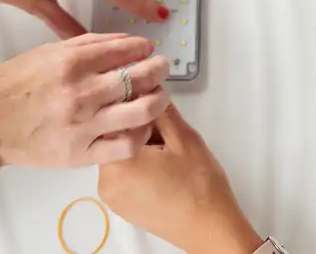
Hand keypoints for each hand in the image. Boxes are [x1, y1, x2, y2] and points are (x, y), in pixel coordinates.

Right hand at [0, 33, 170, 199]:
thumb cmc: (10, 85)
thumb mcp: (44, 53)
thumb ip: (84, 44)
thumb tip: (123, 41)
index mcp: (70, 62)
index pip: (123, 49)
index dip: (142, 47)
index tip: (148, 48)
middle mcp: (81, 92)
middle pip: (138, 78)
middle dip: (158, 70)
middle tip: (163, 68)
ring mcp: (83, 125)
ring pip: (141, 111)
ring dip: (158, 101)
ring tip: (159, 96)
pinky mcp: (80, 154)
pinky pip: (125, 146)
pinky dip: (140, 135)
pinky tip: (140, 127)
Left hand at [98, 105, 263, 253]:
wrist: (211, 229)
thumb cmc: (199, 187)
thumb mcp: (183, 137)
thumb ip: (160, 109)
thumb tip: (147, 86)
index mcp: (117, 162)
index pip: (114, 119)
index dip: (135, 106)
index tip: (152, 101)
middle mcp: (105, 181)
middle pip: (114, 137)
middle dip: (137, 126)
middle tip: (165, 130)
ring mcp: (112, 196)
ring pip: (119, 154)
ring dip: (137, 145)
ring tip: (166, 151)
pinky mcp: (121, 205)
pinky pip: (122, 173)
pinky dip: (137, 164)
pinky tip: (161, 166)